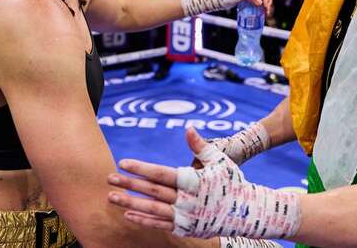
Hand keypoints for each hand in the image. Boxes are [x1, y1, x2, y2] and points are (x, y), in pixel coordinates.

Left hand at [108, 128, 299, 238]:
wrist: (247, 213)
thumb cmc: (232, 182)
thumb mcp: (220, 160)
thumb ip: (200, 146)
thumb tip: (188, 128)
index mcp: (193, 181)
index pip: (161, 174)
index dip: (141, 169)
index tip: (123, 163)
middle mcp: (187, 200)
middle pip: (152, 192)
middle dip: (129, 184)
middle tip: (109, 178)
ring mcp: (186, 216)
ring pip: (152, 210)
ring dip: (131, 203)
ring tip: (112, 197)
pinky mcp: (186, 228)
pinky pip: (160, 224)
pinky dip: (144, 220)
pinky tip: (129, 213)